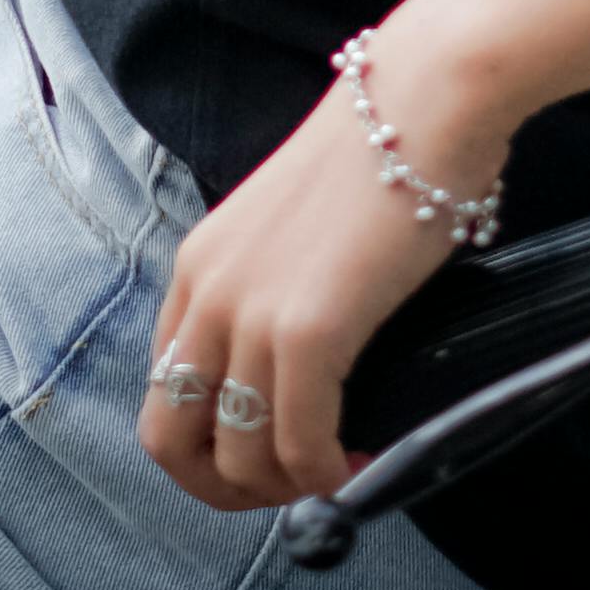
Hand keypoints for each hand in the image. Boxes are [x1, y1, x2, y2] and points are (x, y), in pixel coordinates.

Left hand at [139, 36, 509, 512]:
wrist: (426, 99)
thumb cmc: (386, 152)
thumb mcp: (298, 228)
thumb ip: (280, 291)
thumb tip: (306, 367)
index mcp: (198, 266)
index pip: (163, 392)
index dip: (208, 445)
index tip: (268, 454)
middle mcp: (206, 293)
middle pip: (170, 440)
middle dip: (223, 489)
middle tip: (287, 490)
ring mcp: (251, 313)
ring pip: (234, 457)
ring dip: (283, 488)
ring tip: (334, 470)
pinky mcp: (307, 330)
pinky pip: (299, 444)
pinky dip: (324, 474)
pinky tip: (357, 460)